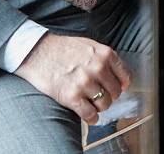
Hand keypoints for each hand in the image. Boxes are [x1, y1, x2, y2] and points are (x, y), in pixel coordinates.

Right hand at [15, 32, 131, 124]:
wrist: (38, 52)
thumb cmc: (62, 48)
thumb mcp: (89, 45)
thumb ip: (105, 58)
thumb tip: (118, 76)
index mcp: (105, 54)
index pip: (125, 76)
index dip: (122, 85)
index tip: (118, 88)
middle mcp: (98, 68)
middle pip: (115, 92)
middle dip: (109, 96)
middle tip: (101, 96)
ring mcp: (85, 83)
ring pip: (104, 104)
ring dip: (100, 107)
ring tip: (93, 104)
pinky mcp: (72, 97)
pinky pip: (90, 114)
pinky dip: (92, 118)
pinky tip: (89, 116)